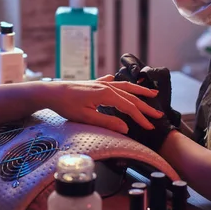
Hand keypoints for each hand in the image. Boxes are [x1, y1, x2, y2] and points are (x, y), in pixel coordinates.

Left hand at [44, 77, 164, 133]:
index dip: (141, 118)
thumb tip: (126, 128)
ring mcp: (101, 83)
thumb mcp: (86, 117)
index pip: (129, 107)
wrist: (51, 92)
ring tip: (152, 93)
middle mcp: (106, 86)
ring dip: (139, 90)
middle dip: (146, 106)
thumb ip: (107, 122)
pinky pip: (113, 81)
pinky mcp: (94, 83)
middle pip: (131, 96)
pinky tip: (122, 82)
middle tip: (159, 115)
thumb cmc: (66, 105)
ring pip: (125, 86)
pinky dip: (121, 83)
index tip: (150, 127)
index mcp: (106, 94)